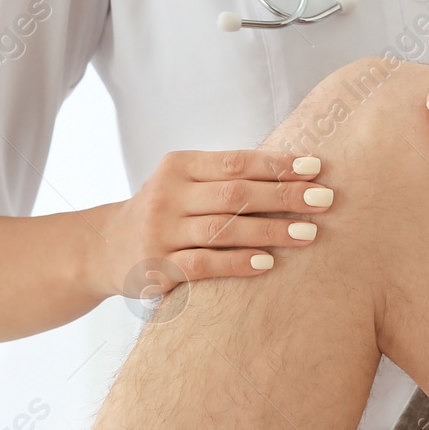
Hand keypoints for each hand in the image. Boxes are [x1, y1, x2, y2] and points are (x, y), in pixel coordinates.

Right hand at [101, 150, 333, 300]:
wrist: (103, 248)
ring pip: (223, 228)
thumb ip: (225, 179)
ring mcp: (160, 232)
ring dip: (270, 230)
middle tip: (324, 200)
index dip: (276, 164)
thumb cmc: (163, 213)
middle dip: (284, 196)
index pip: (235, 162)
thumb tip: (295, 173)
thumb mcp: (184, 185)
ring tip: (308, 233)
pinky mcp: (157, 267)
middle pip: (235, 193)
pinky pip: (204, 264)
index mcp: (178, 166)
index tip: (315, 167)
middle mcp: (167, 195)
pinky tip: (267, 263)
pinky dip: (237, 262)